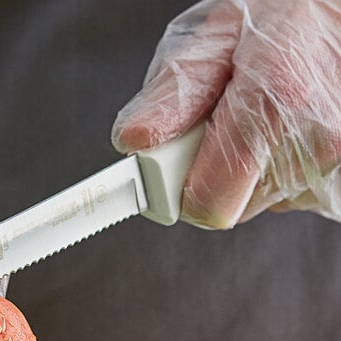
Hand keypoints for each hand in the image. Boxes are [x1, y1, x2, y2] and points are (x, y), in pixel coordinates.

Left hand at [112, 0, 340, 228]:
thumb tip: (134, 139)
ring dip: (248, 169)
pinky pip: (289, 193)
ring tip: (263, 116)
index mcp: (276, 104)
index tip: (167, 169)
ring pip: (258, 201)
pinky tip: (286, 129)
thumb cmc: (286, 19)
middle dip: (213, 172)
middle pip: (230, 206)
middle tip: (225, 123)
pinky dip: (278, 168)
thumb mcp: (216, 38)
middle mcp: (315, 142)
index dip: (178, 190)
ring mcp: (334, 162)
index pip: (207, 204)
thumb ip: (172, 94)